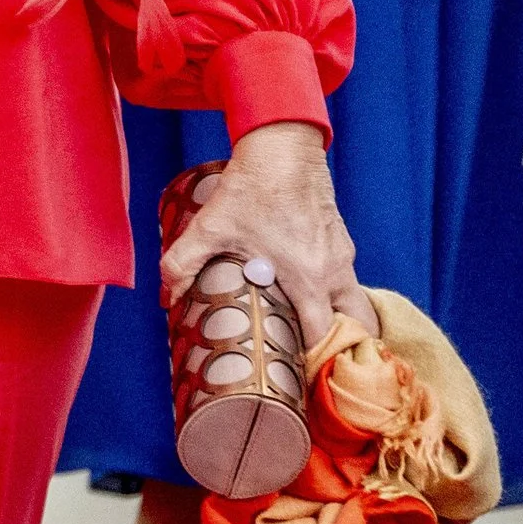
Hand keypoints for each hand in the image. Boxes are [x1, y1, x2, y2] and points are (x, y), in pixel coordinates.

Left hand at [158, 120, 364, 350]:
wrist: (283, 142)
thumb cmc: (254, 185)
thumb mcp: (211, 226)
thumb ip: (183, 263)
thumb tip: (167, 295)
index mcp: (309, 278)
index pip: (324, 338)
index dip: (313, 364)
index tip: (298, 381)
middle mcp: (334, 271)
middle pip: (355, 327)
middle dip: (340, 351)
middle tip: (316, 370)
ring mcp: (342, 254)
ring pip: (354, 303)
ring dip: (341, 324)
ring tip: (316, 343)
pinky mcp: (339, 239)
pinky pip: (347, 280)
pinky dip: (337, 298)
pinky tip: (310, 301)